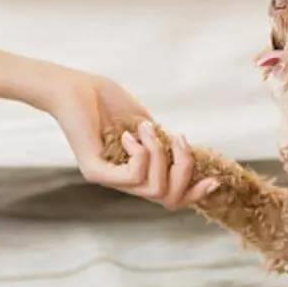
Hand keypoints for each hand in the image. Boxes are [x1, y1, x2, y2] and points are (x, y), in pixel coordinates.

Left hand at [40, 70, 218, 208]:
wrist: (72, 88)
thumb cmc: (105, 99)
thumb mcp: (145, 122)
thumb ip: (164, 141)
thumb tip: (188, 155)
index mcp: (134, 172)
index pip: (169, 198)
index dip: (195, 193)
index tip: (215, 179)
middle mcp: (121, 182)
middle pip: (168, 198)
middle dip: (184, 168)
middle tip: (178, 138)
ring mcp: (107, 179)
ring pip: (154, 188)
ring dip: (159, 153)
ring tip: (144, 128)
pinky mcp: (95, 172)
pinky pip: (133, 177)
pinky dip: (140, 153)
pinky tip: (128, 134)